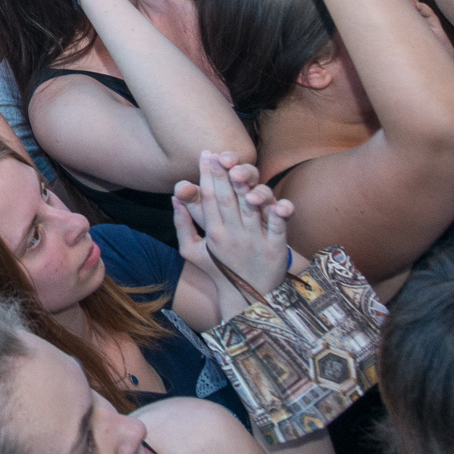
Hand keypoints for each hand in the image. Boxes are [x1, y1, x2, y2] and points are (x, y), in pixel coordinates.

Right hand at [173, 150, 295, 305]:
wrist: (248, 298)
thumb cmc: (219, 270)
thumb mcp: (192, 251)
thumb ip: (182, 225)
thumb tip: (174, 199)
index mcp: (213, 233)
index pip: (207, 199)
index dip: (206, 175)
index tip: (206, 155)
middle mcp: (232, 236)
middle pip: (226, 200)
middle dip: (221, 175)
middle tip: (219, 154)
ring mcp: (255, 242)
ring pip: (249, 210)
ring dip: (245, 188)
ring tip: (240, 169)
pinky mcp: (276, 249)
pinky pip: (278, 228)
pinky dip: (279, 214)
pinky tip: (279, 202)